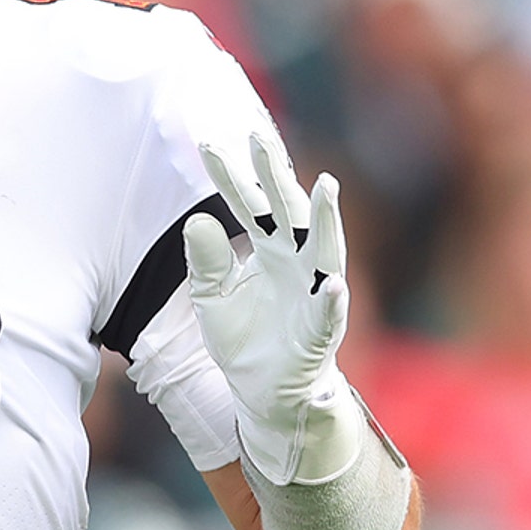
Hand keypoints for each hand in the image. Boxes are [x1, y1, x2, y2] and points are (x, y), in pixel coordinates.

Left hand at [186, 131, 364, 485]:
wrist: (264, 390)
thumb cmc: (244, 336)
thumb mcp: (211, 295)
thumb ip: (206, 260)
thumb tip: (197, 221)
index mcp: (269, 248)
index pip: (248, 203)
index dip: (229, 176)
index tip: (206, 145)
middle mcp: (297, 261)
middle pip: (288, 210)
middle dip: (276, 175)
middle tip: (259, 138)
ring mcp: (314, 292)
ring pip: (324, 249)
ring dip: (326, 220)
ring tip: (325, 187)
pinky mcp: (321, 330)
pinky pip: (329, 312)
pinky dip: (332, 298)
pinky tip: (332, 283)